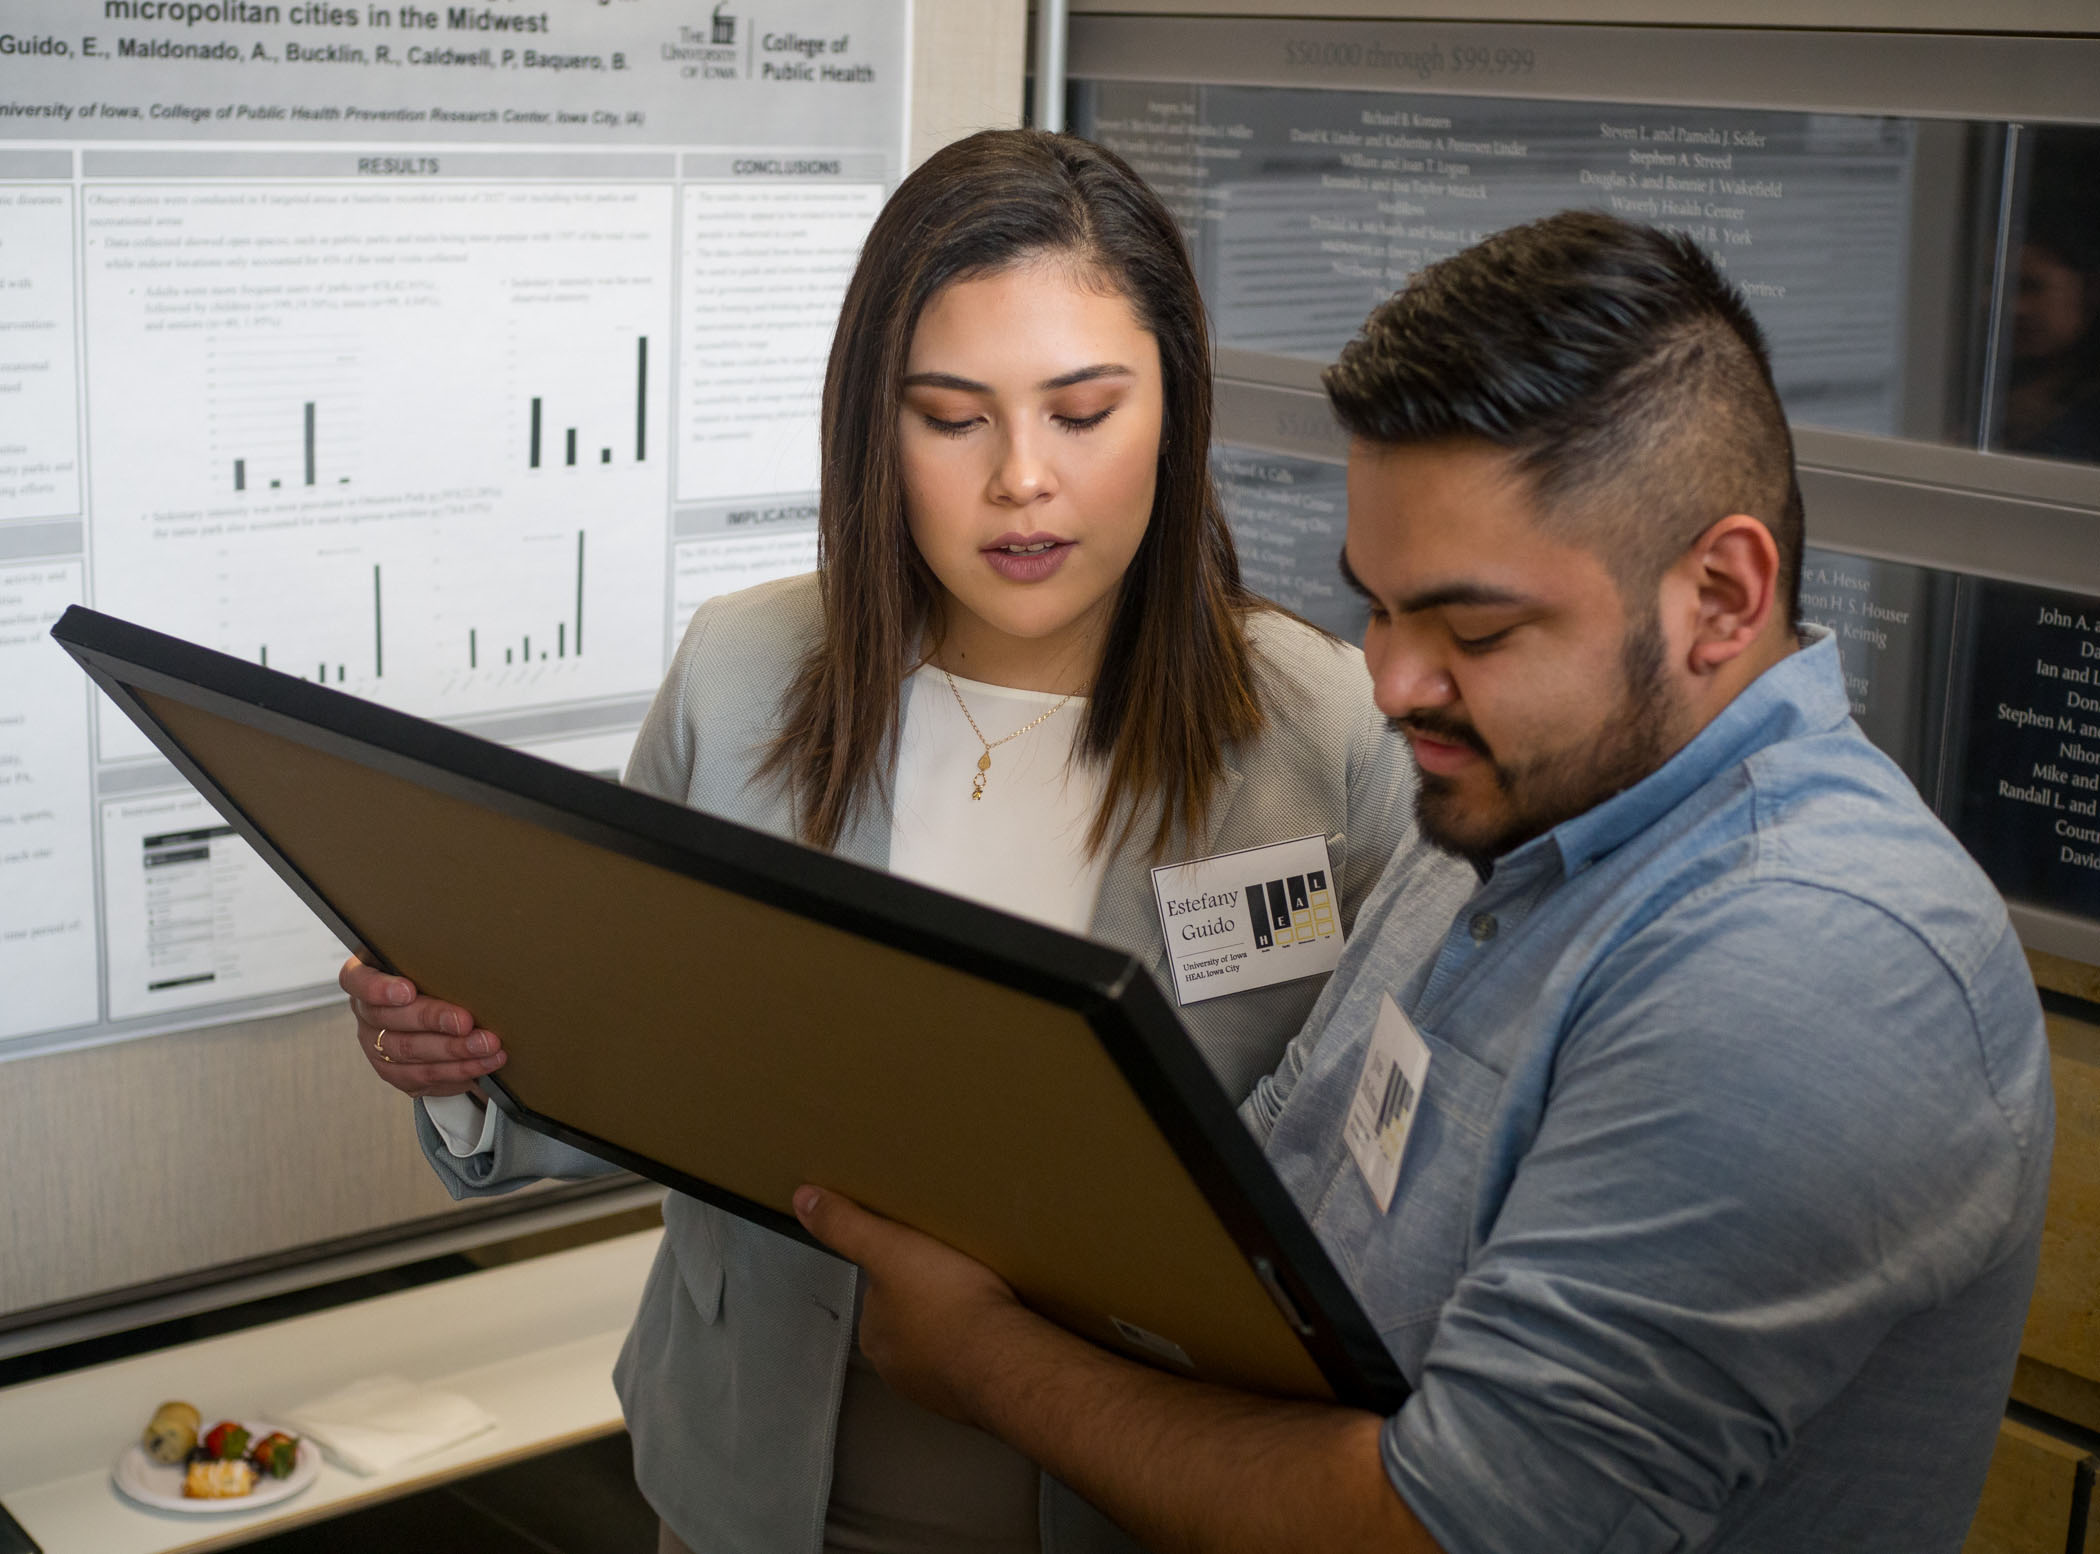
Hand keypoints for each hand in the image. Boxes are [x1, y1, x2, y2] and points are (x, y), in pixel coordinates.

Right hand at [340, 956, 505, 1098]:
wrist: (435, 1017)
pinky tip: (483, 1064)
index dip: (379, 988)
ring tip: (487, 1045)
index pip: (358, 980)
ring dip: (453, 1050)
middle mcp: (367, 1014)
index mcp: (366, 978)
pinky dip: (458, 1071)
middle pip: (390, 1020)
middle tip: (466, 1021)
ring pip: (410, 1052)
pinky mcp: (395, 1072)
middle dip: (433, 1020)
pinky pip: (424, 1076)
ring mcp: (377, 1046)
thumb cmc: (432, 979)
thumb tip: (473, 958)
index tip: (407, 990)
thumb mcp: (429, 964)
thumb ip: (436, 962)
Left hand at [793, 1185, 1027, 1425]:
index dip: (902, 1272)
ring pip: (939, 1348)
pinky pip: (969, 1368)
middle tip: (959, 1276)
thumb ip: (846, 1225)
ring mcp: (934, 1389)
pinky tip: (995, 1334)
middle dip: (929, 1304)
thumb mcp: (890, 1248)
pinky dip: (977, 1352)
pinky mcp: (970, 1400)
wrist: (1000, 1358)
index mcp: (874, 1333)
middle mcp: (895, 1368)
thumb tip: (802, 1199)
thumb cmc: (945, 1299)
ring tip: (982, 1301)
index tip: (927, 1257)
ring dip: (955, 1330)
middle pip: (909, 1323)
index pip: (880, 1296)